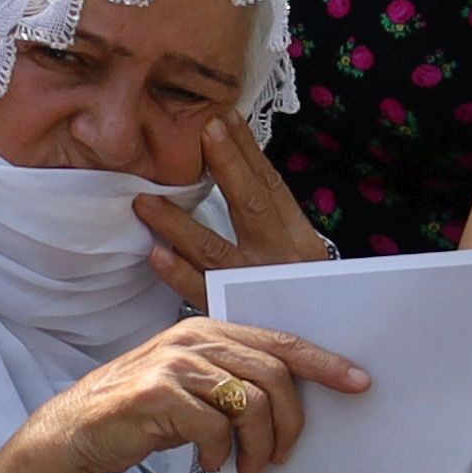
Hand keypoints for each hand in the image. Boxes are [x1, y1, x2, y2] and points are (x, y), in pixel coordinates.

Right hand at [0, 314, 367, 472]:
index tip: (360, 383)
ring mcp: (174, 363)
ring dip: (259, 445)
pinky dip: (219, 452)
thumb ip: (238, 380)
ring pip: (250, 402)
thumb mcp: (197, 387)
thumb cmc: (148, 413)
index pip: (282, 342)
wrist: (78, 433)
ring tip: (251, 468)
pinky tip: (210, 464)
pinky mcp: (156, 393)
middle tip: (283, 457)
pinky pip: (214, 426)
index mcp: (210, 330)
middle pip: (275, 376)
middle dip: (291, 423)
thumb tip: (296, 402)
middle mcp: (194, 338)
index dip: (325, 363)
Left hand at [130, 114, 330, 314]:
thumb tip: (239, 180)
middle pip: (252, 205)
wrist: (327, 355)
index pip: (272, 187)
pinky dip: (180, 274)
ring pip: (216, 249)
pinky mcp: (237, 315)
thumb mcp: (300, 259)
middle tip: (202, 130)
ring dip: (178, 222)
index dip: (248, 152)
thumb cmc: (308, 303)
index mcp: (301, 241)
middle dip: (228, 164)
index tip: (224, 117)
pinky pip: (204, 292)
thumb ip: (273, 228)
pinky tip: (156, 255)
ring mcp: (259, 287)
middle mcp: (283, 260)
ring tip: (144, 200)